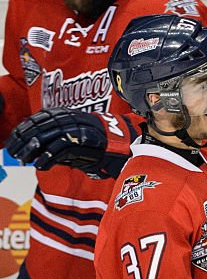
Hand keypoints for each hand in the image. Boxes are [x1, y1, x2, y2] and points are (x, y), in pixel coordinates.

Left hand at [5, 108, 129, 176]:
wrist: (120, 147)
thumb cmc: (94, 144)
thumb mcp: (72, 135)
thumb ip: (54, 137)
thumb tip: (30, 145)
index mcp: (66, 113)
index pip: (37, 118)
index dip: (22, 129)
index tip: (13, 140)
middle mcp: (69, 118)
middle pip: (38, 127)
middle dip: (23, 140)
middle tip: (15, 152)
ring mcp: (76, 129)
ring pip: (46, 136)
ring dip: (32, 150)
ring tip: (25, 160)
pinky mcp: (82, 141)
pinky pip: (59, 149)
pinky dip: (47, 158)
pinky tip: (41, 165)